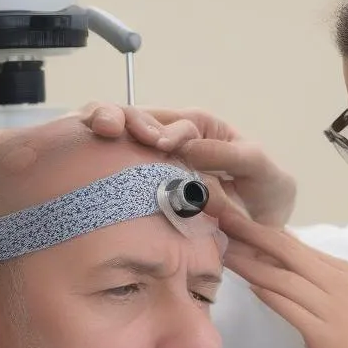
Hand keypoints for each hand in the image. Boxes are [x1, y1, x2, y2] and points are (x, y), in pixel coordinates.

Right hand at [75, 102, 296, 226]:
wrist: (265, 230)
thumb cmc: (267, 189)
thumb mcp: (258, 167)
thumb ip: (229, 154)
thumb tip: (188, 145)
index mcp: (197, 127)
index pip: (169, 120)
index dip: (158, 126)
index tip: (160, 144)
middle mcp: (170, 143)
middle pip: (131, 122)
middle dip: (113, 116)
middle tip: (106, 126)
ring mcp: (153, 168)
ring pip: (116, 145)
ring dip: (98, 136)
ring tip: (94, 135)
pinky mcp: (145, 196)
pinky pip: (117, 181)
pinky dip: (97, 171)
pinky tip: (81, 168)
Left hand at [219, 211, 347, 347]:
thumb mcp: (334, 310)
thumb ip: (309, 286)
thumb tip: (271, 266)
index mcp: (345, 273)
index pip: (296, 244)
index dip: (261, 229)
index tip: (232, 218)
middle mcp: (341, 283)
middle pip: (287, 250)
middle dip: (250, 232)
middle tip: (219, 217)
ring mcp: (334, 308)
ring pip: (283, 276)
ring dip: (248, 261)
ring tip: (220, 249)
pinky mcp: (325, 334)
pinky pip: (289, 306)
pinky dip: (267, 293)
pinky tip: (246, 284)